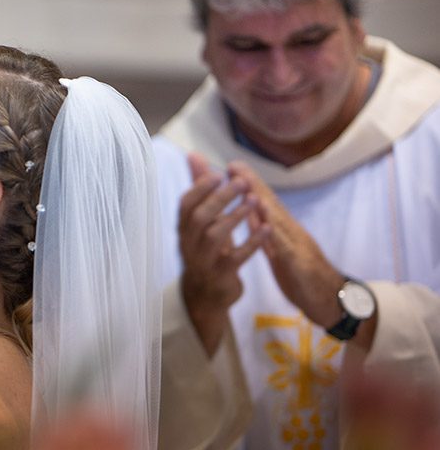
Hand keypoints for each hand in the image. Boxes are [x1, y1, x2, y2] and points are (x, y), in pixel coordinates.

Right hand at [178, 153, 269, 353]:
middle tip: (241, 182)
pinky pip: (236, 257)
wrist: (206, 294)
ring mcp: (203, 260)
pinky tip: (267, 228)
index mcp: (183, 228)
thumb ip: (199, 187)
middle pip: (200, 217)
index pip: (185, 204)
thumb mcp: (200, 219)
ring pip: (214, 236)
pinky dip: (251, 242)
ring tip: (253, 200)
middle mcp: (189, 243)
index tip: (218, 173)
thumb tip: (194, 155)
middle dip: (220, 198)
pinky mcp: (221, 275)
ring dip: (234, 216)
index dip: (200, 188)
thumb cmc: (205, 248)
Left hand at [226, 164, 349, 333]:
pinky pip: (286, 250)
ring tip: (247, 186)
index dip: (249, 184)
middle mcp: (291, 233)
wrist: (331, 302)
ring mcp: (298, 247)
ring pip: (278, 222)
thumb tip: (252, 213)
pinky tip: (266, 226)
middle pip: (271, 205)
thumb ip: (267, 233)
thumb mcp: (280, 252)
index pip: (265, 203)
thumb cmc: (303, 277)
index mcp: (284, 231)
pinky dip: (275, 237)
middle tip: (234, 165)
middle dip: (252, 184)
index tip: (231, 166)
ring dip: (262, 204)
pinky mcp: (300, 266)